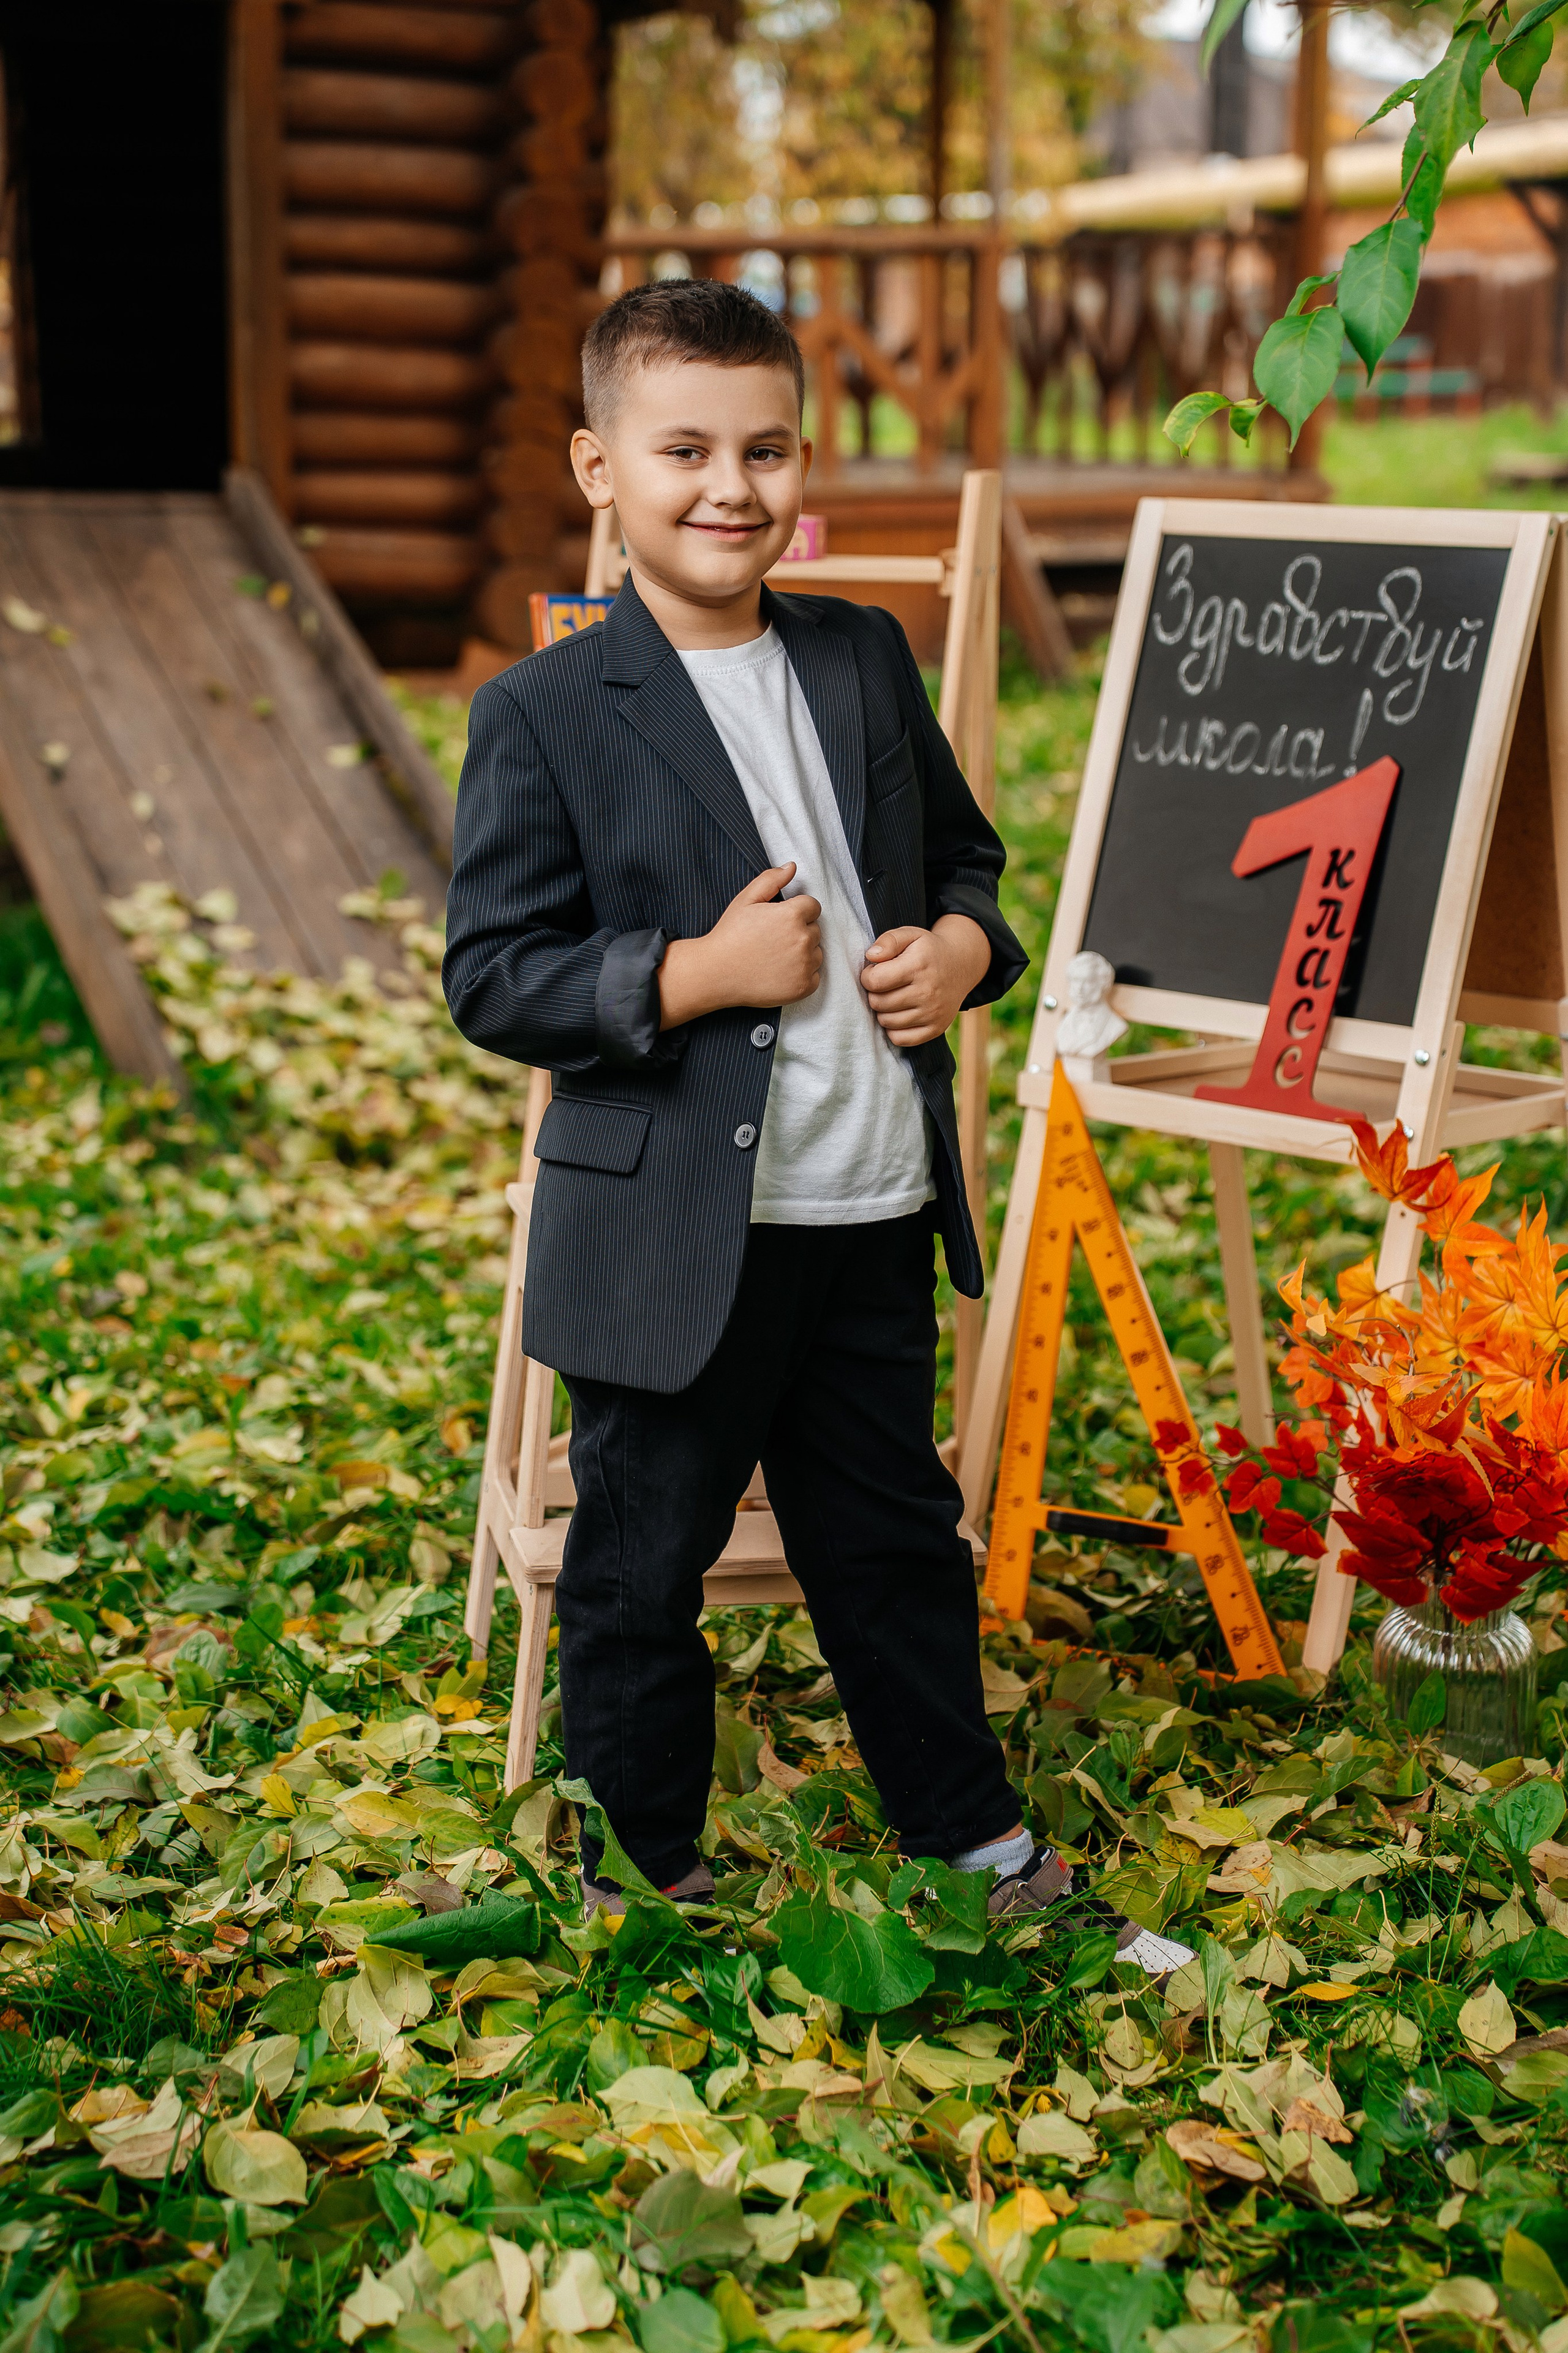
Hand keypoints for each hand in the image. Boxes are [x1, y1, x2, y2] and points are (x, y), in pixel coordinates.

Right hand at [659, 863, 822, 1028]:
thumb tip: (792, 867)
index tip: (779, 921)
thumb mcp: (746, 900)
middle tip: (773, 940)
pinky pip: (815, 976)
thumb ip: (771, 880)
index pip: (812, 906)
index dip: (796, 911)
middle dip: (799, 931)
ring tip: (776, 957)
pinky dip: (803, 975)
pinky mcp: (803, 987)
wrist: (716, 973)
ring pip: (816, 952)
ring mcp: (805, 965)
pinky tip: (781, 972)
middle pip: (815, 929)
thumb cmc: (730, 935)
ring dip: (803, 953)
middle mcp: (803, 939)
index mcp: (792, 915)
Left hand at [860, 913, 990, 1045]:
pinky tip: (899, 1013)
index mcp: (918, 966)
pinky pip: (900, 1039)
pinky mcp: (936, 1028)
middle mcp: (927, 992)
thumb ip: (888, 940)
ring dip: (883, 1010)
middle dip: (874, 993)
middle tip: (884, 985)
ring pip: (886, 1022)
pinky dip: (893, 1029)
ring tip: (892, 997)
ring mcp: (933, 1013)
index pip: (875, 981)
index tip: (874, 971)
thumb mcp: (910, 935)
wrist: (961, 966)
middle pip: (878, 1003)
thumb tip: (872, 956)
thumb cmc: (928, 951)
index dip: (867, 976)